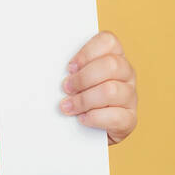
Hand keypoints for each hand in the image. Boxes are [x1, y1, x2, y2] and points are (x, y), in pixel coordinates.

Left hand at [60, 30, 137, 144]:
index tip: (69, 67)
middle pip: (111, 65)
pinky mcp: (129, 119)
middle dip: (83, 78)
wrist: (84, 133)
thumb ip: (67, 70)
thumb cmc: (74, 99)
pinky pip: (116, 116)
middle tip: (66, 88)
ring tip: (68, 107)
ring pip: (112, 90)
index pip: (108, 41)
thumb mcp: (70, 80)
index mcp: (113, 57)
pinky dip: (95, 118)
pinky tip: (82, 119)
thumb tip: (45, 66)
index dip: (87, 53)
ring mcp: (130, 96)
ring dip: (84, 100)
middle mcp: (125, 74)